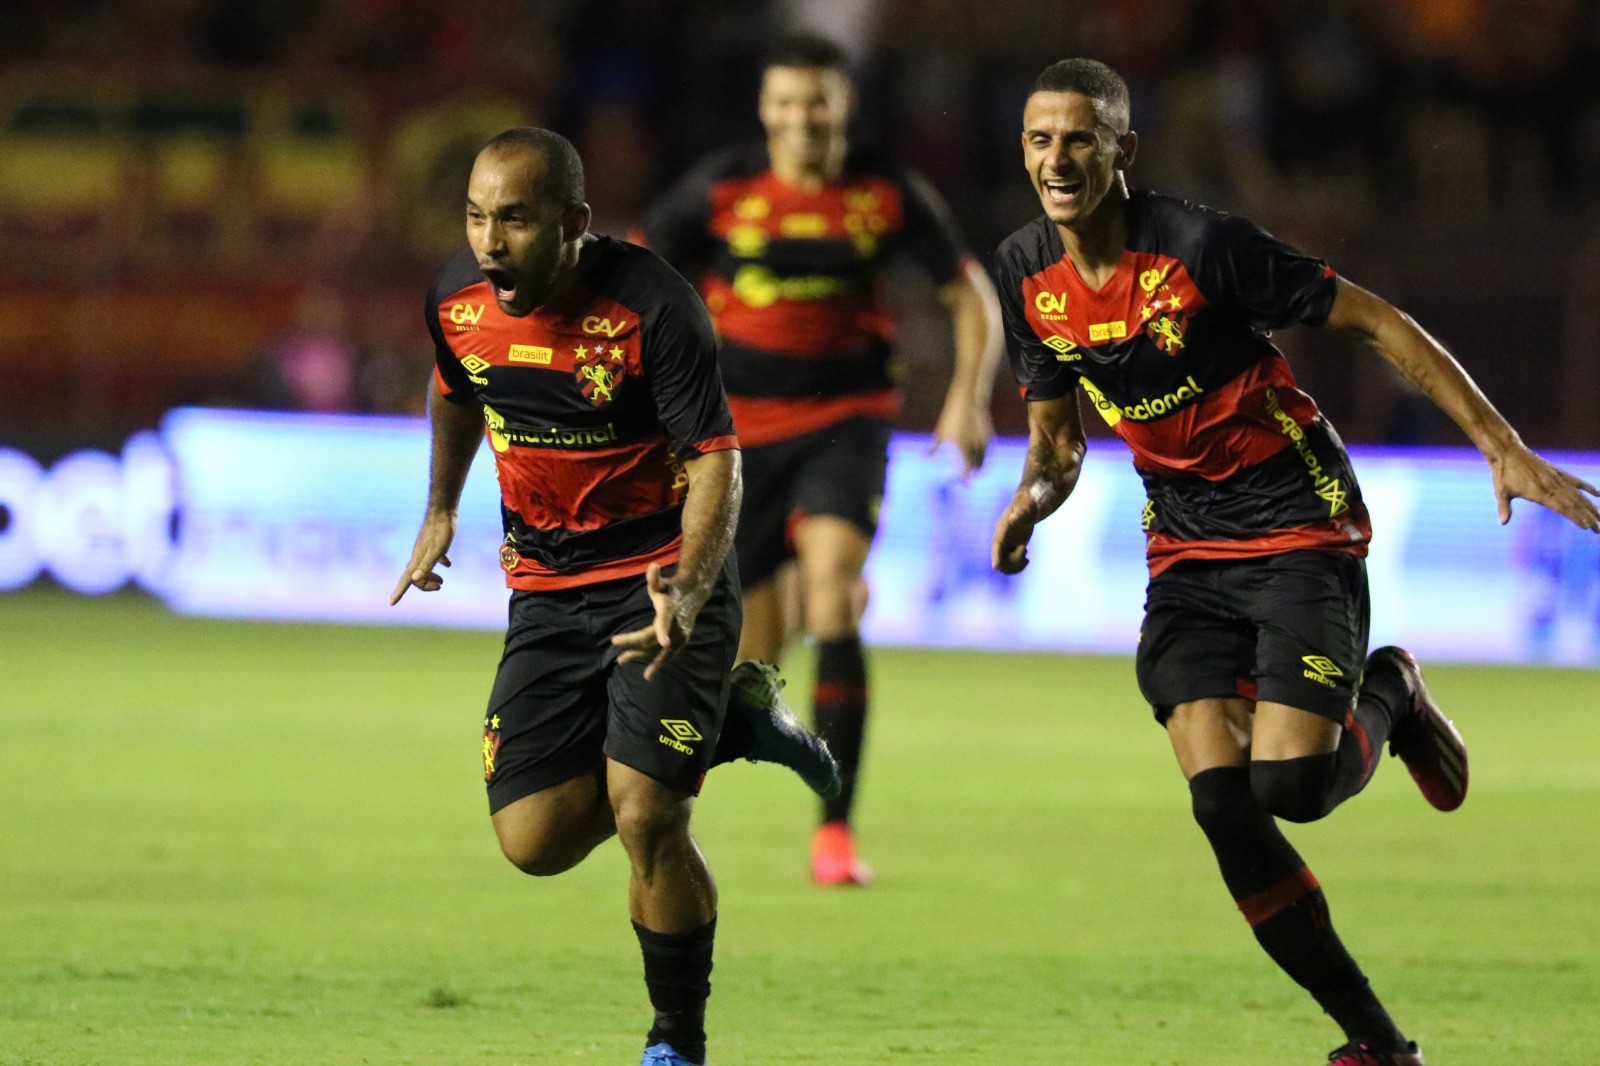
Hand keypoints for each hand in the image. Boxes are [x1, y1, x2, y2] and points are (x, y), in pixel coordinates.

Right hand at [391, 511, 455, 603]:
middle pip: (415, 577)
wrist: (443, 512)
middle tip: (440, 586)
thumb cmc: (440, 532)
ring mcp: (425, 550)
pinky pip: (433, 559)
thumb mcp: (436, 551)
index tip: (391, 603)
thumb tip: (415, 579)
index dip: (399, 592)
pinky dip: (439, 564)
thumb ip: (426, 565)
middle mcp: (418, 556)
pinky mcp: (433, 544)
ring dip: (431, 577)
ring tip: (442, 581)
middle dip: (425, 585)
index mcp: (417, 559)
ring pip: (423, 569)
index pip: (406, 580)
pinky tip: (447, 564)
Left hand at [611, 563, 705, 679]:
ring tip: (621, 661)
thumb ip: (654, 579)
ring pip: (659, 650)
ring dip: (640, 657)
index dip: (664, 632)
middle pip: (653, 640)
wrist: (693, 595)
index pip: (665, 622)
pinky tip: (648, 673)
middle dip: (635, 647)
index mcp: (669, 612)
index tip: (664, 643)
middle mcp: (676, 626)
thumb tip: (653, 566)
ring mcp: (680, 636)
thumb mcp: (662, 583)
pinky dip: (658, 664)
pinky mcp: (682, 642)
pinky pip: (668, 656)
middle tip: (617, 655)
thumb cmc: (672, 589)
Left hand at [930, 396, 991, 477]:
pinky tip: (980, 461)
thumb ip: (933, 448)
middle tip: (967, 482)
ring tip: (974, 473)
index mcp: (961, 449)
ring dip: (978, 470)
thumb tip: (921, 457)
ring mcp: (984, 443)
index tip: (961, 484)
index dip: (962, 480)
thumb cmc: (950, 418)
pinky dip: (984, 459)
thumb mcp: (940, 433)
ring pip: (983, 463)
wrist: (968, 402)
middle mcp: (974, 448)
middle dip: (971, 476)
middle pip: (975, 470)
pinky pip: (988, 454)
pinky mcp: (990, 438)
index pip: (964, 471)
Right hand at [991, 500, 1035, 573]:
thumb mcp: (1025, 508)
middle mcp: (1001, 541)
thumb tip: (1014, 519)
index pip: (996, 545)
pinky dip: (1018, 566)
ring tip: (1026, 559)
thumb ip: (1020, 513)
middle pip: (1001, 559)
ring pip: (1005, 566)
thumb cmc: (1026, 507)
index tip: (996, 567)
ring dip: (1016, 566)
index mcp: (1002, 531)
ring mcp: (1005, 547)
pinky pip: (1010, 565)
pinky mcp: (1011, 550)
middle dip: (1013, 560)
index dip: (995, 556)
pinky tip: (1027, 560)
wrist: (1026, 509)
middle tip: (1024, 549)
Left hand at [1489, 445, 1599, 530]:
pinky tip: (1598, 493)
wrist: (1507, 451)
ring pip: (1578, 494)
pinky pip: (1575, 480)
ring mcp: (1556, 477)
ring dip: (1590, 506)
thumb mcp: (1501, 491)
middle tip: (1599, 530)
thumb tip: (1502, 522)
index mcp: (1539, 492)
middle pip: (1574, 504)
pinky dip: (1587, 486)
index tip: (1587, 526)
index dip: (1575, 517)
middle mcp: (1551, 485)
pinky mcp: (1557, 471)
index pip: (1561, 507)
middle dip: (1588, 517)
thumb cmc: (1502, 473)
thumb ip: (1504, 507)